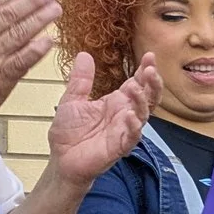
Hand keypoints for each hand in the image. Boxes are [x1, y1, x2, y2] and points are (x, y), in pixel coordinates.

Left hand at [48, 51, 158, 186]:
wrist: (60, 159)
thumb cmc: (68, 133)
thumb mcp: (72, 100)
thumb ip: (81, 79)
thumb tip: (84, 54)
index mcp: (115, 102)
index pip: (137, 83)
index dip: (144, 70)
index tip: (149, 56)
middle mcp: (124, 115)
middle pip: (148, 97)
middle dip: (152, 83)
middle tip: (151, 69)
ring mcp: (124, 131)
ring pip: (144, 114)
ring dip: (143, 101)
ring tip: (137, 87)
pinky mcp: (119, 147)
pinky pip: (132, 137)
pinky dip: (134, 127)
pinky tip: (130, 116)